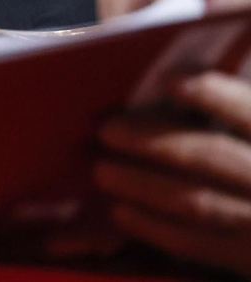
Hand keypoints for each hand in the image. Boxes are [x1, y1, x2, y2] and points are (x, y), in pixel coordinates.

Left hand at [96, 71, 250, 275]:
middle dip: (155, 141)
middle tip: (107, 131)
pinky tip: (121, 212)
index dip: (215, 96)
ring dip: (143, 185)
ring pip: (197, 201)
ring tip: (102, 172)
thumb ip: (238, 115)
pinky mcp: (248, 259)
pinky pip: (195, 243)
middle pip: (213, 156)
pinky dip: (153, 227)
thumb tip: (178, 82)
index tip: (170, 81)